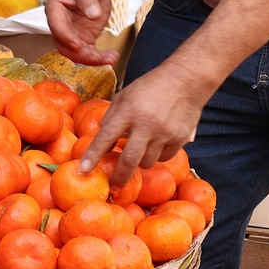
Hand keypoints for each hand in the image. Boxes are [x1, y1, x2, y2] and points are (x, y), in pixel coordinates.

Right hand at [45, 0, 118, 65]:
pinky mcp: (84, 38)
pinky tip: (112, 56)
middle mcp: (61, 25)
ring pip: (77, 53)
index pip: (57, 27)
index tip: (78, 44)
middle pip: (65, 45)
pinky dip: (100, 57)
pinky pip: (89, 52)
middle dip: (80, 54)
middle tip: (96, 57)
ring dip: (92, 59)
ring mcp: (72, 33)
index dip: (65, 37)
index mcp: (55, 10)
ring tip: (110, 58)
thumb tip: (92, 14)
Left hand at [79, 65, 202, 185]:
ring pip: (147, 162)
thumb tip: (101, 143)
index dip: (93, 155)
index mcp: (128, 111)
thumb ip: (111, 119)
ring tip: (138, 148)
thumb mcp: (123, 97)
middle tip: (113, 188)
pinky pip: (164, 158)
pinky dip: (157, 156)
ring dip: (139, 162)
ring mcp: (165, 133)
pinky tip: (155, 144)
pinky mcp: (181, 138)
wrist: (185, 80)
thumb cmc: (148, 88)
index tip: (83, 170)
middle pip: (130, 160)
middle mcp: (146, 124)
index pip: (106, 137)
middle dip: (119, 177)